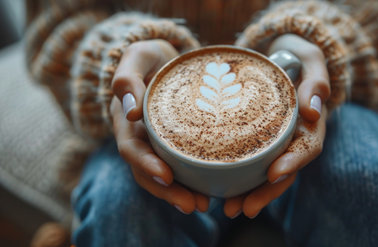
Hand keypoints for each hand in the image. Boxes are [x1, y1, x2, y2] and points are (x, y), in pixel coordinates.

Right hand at [111, 40, 208, 213]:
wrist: (163, 60)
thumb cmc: (149, 57)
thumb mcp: (137, 56)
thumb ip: (127, 78)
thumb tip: (131, 111)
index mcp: (127, 122)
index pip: (132, 149)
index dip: (146, 164)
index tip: (167, 176)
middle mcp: (140, 138)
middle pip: (149, 171)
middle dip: (168, 191)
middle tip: (193, 206)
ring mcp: (156, 144)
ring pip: (164, 175)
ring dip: (180, 193)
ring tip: (203, 205)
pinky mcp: (174, 145)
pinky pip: (180, 167)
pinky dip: (191, 182)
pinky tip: (210, 191)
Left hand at [224, 34, 329, 218]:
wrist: (279, 55)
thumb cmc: (295, 55)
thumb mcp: (310, 57)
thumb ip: (316, 78)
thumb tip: (313, 109)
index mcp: (310, 122)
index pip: (307, 147)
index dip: (293, 163)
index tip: (274, 175)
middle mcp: (294, 137)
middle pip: (285, 170)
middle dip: (266, 192)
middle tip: (243, 208)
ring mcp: (276, 142)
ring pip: (267, 174)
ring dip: (250, 194)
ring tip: (229, 209)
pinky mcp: (258, 140)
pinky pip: (251, 163)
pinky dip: (239, 179)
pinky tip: (221, 191)